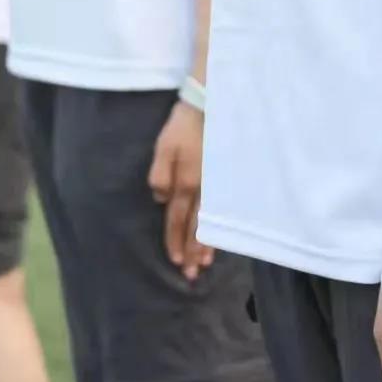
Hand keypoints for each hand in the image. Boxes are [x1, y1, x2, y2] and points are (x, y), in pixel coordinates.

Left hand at [148, 100, 214, 282]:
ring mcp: (214, 185)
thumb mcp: (163, 149)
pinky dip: (217, 226)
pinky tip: (218, 235)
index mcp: (183, 183)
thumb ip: (160, 176)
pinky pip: (218, 209)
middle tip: (192, 275)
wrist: (210, 106)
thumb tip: (161, 201)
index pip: (176, 219)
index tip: (176, 261)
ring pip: (209, 220)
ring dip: (206, 243)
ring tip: (205, 263)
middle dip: (193, 251)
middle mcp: (201, 190)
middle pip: (195, 226)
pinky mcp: (221, 178)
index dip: (175, 240)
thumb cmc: (182, 127)